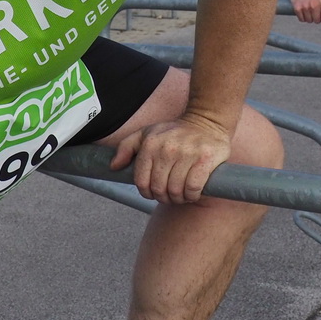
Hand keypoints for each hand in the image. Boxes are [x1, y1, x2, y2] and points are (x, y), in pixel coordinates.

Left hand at [110, 112, 231, 204]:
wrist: (206, 121)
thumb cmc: (174, 132)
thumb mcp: (147, 133)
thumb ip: (126, 147)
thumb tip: (114, 166)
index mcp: (151, 143)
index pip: (141, 181)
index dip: (146, 192)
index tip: (154, 192)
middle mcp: (167, 148)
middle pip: (159, 188)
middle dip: (163, 197)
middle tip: (169, 195)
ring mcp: (187, 153)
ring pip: (175, 191)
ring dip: (178, 198)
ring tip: (181, 194)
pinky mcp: (205, 159)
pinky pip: (193, 188)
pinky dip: (192, 195)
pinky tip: (193, 192)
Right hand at [290, 0, 320, 24]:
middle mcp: (315, 5)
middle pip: (317, 21)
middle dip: (317, 18)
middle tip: (316, 12)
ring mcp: (305, 6)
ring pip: (309, 21)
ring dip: (310, 18)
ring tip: (310, 10)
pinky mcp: (297, 8)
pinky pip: (301, 19)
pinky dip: (303, 17)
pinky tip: (304, 11)